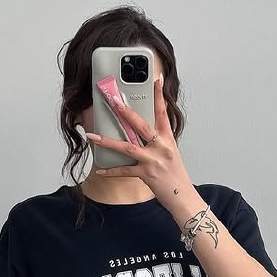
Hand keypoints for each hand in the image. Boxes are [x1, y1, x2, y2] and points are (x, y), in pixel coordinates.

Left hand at [85, 77, 192, 208]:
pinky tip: (101, 170)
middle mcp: (161, 147)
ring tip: (92, 136)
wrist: (183, 197)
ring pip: (128, 147)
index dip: (159, 95)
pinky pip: (125, 171)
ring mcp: (153, 160)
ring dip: (108, 141)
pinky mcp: (147, 175)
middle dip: (125, 111)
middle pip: (141, 125)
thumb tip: (142, 134)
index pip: (163, 112)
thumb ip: (157, 142)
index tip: (156, 79)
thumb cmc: (176, 176)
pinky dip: (112, 171)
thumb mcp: (170, 154)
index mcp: (168, 139)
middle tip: (112, 100)